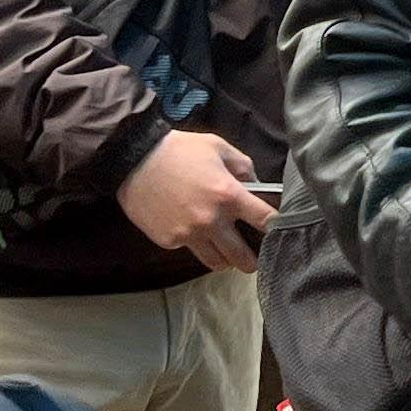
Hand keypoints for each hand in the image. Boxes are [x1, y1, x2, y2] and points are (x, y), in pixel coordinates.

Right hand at [119, 128, 272, 273]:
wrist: (133, 158)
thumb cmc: (178, 150)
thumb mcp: (217, 147)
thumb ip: (243, 166)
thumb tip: (257, 185)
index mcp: (229, 195)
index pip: (266, 220)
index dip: (276, 226)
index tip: (277, 229)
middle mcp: (211, 220)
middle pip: (243, 258)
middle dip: (252, 260)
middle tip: (254, 258)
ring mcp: (189, 234)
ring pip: (217, 263)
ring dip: (225, 259)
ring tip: (226, 252)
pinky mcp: (169, 240)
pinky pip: (189, 250)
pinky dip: (194, 245)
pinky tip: (190, 230)